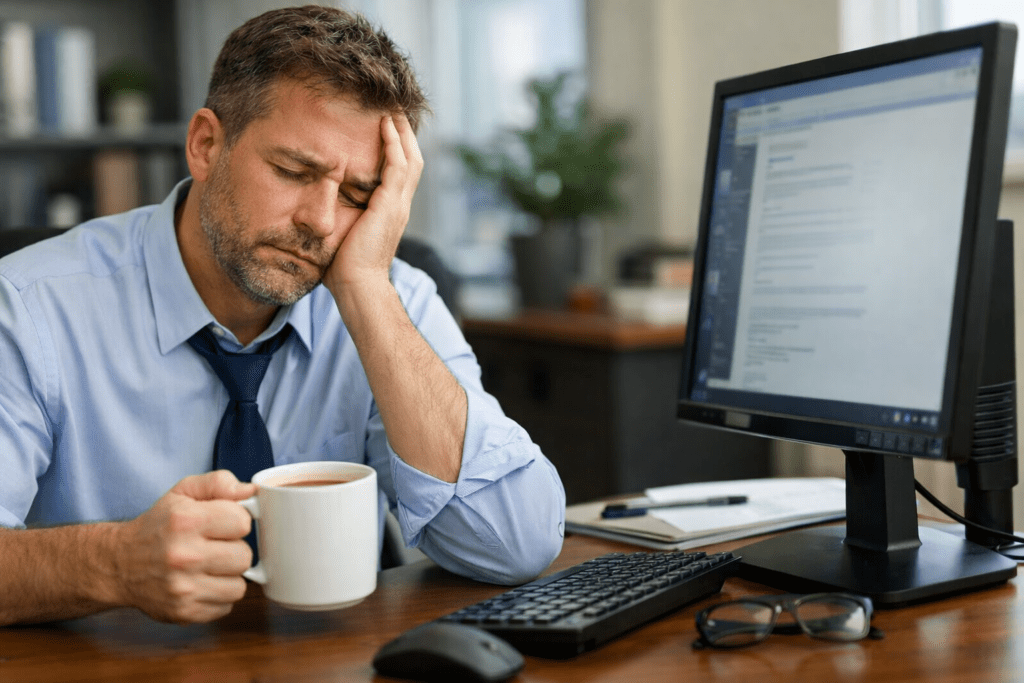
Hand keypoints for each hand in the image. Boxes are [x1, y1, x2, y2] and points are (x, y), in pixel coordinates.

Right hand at [115, 470, 255, 623]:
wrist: (119, 565)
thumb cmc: (157, 526)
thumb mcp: (183, 493)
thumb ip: (218, 483)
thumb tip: (249, 491)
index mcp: (186, 521)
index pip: (243, 522)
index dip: (236, 521)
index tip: (223, 523)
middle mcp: (183, 556)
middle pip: (245, 556)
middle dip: (234, 549)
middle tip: (214, 547)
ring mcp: (183, 588)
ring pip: (240, 585)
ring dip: (229, 576)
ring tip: (209, 566)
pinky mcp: (184, 612)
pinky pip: (227, 606)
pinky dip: (219, 596)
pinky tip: (202, 583)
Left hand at [322, 113, 423, 296]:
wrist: (356, 285)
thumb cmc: (343, 268)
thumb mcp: (342, 233)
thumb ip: (338, 215)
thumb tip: (315, 207)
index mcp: (391, 212)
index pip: (402, 172)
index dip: (397, 148)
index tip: (385, 126)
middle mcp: (400, 205)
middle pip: (413, 159)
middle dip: (404, 133)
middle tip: (393, 108)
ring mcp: (399, 205)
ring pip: (410, 157)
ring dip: (401, 131)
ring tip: (391, 108)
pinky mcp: (390, 205)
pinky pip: (397, 166)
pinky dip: (393, 143)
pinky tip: (384, 124)